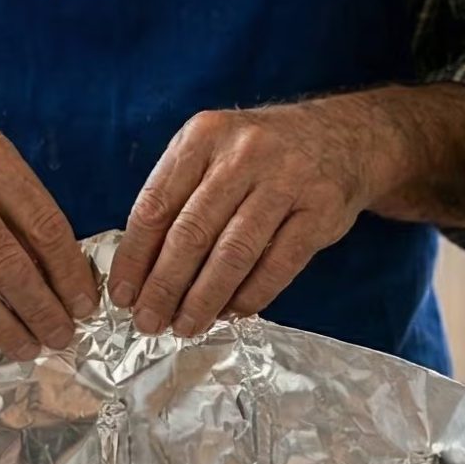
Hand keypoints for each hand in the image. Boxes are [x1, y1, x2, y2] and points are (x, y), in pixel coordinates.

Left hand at [109, 101, 384, 336]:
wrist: (342, 137)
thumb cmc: (259, 156)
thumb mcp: (213, 153)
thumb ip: (178, 197)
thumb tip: (140, 270)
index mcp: (203, 137)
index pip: (155, 205)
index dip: (135, 256)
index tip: (122, 295)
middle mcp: (243, 154)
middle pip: (192, 232)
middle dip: (164, 286)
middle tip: (148, 321)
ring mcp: (286, 179)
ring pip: (234, 252)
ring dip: (204, 298)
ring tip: (185, 326)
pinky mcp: (320, 209)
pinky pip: (279, 264)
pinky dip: (251, 295)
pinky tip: (231, 313)